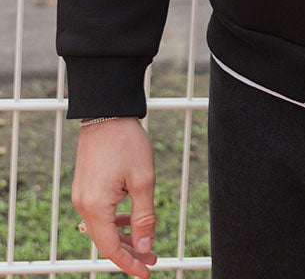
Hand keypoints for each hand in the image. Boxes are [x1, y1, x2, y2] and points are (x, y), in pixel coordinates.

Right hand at [72, 118, 156, 278]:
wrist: (106, 111)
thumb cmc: (126, 141)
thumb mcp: (143, 180)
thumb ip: (144, 217)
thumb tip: (145, 247)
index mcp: (96, 206)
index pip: (111, 248)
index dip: (129, 263)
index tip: (147, 272)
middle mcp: (83, 204)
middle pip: (106, 240)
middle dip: (129, 252)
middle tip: (152, 258)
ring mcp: (82, 195)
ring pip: (103, 227)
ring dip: (124, 236)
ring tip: (146, 242)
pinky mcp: (85, 186)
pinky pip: (99, 213)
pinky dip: (115, 221)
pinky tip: (131, 220)